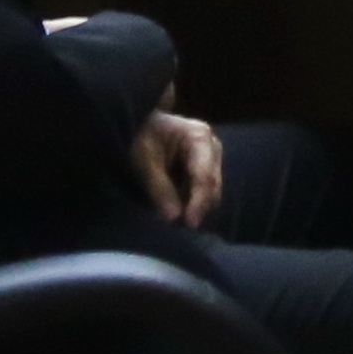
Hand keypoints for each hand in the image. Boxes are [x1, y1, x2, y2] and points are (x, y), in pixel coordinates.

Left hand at [134, 112, 224, 231]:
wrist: (140, 125)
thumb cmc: (140, 136)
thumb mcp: (144, 160)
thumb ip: (159, 188)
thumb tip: (173, 217)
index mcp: (198, 137)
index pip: (204, 175)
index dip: (198, 202)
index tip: (189, 223)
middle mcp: (212, 146)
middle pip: (212, 185)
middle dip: (197, 207)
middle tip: (178, 228)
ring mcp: (211, 157)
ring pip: (211, 191)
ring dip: (194, 206)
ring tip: (174, 221)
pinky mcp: (205, 168)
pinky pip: (204, 191)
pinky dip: (191, 202)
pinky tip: (177, 209)